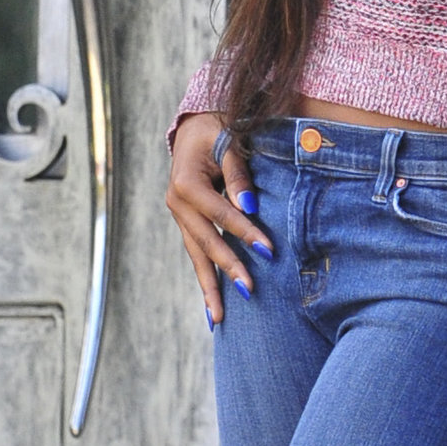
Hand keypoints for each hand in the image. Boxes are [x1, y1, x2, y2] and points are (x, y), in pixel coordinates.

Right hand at [167, 112, 272, 325]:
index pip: (219, 212)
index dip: (243, 231)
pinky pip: (196, 255)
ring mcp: (179, 216)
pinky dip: (205, 280)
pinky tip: (212, 308)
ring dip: (209, 287)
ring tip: (218, 318)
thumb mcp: (229, 139)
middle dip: (228, 266)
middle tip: (250, 290)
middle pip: (205, 240)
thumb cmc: (217, 128)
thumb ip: (238, 173)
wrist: (195, 127)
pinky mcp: (187, 224)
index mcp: (185, 181)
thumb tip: (250, 207)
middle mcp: (177, 202)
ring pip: (196, 255)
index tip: (268, 250)